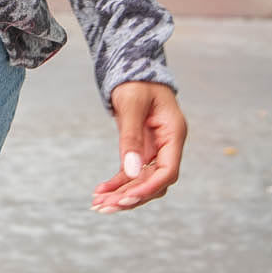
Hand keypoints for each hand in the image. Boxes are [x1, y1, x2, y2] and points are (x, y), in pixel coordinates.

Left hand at [91, 80, 185, 213]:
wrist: (132, 66)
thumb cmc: (135, 80)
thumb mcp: (131, 105)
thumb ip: (131, 137)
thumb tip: (131, 171)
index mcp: (174, 133)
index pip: (168, 171)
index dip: (148, 187)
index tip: (126, 198)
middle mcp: (168, 145)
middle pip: (154, 182)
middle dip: (131, 196)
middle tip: (105, 206)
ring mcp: (155, 149)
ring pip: (141, 181)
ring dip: (121, 194)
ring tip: (97, 204)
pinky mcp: (141, 149)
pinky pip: (131, 172)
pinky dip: (116, 183)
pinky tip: (100, 192)